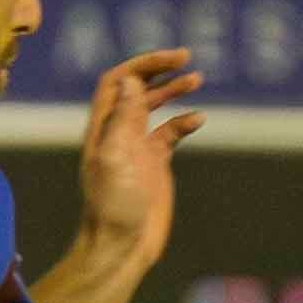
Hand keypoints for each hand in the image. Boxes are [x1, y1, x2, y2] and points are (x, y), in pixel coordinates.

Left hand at [72, 49, 207, 278]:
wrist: (121, 245)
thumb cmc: (113, 206)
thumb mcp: (115, 158)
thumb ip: (123, 118)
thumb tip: (131, 80)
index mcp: (104, 126)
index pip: (118, 81)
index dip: (142, 64)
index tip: (172, 58)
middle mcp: (118, 131)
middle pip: (137, 88)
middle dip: (159, 69)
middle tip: (187, 58)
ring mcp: (137, 147)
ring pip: (154, 107)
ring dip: (173, 90)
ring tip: (197, 78)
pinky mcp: (155, 164)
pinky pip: (170, 133)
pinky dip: (184, 122)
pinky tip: (199, 119)